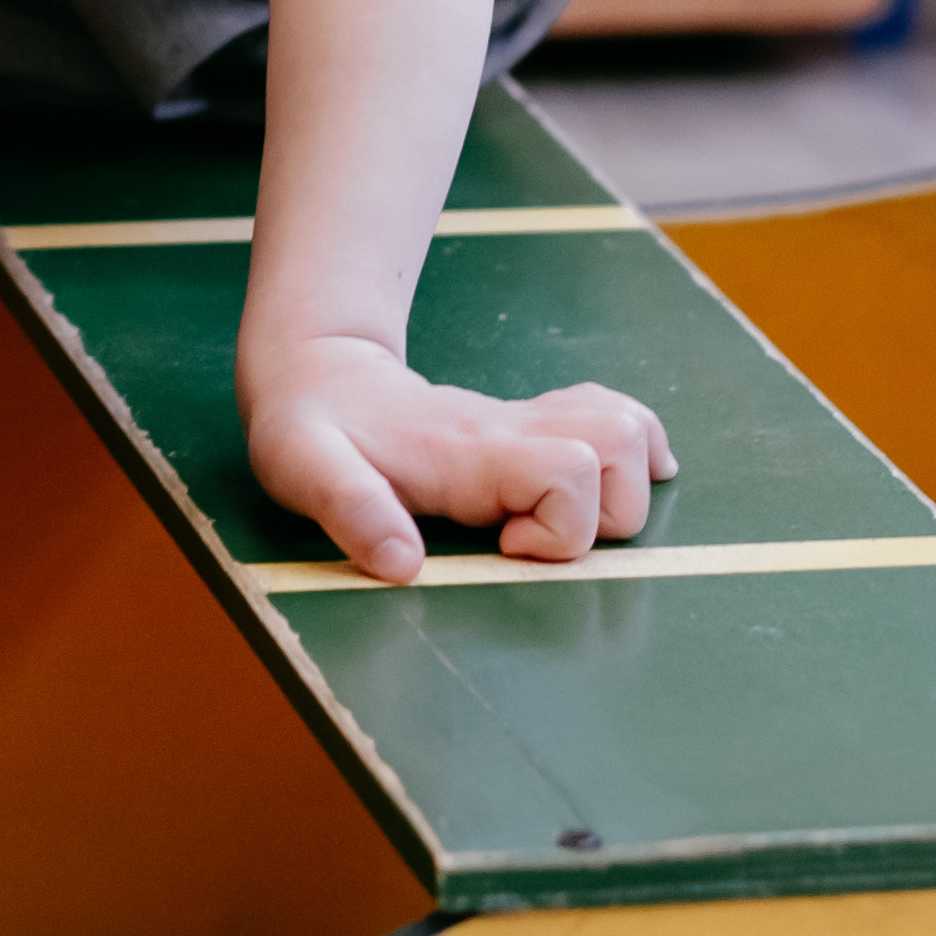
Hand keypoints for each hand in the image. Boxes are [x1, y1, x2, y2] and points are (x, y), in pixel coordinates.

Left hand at [241, 333, 677, 584]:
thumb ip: (351, 509)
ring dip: (626, 481)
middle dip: (608, 512)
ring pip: (624, 426)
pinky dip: (632, 453)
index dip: (560, 528)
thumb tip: (403, 565)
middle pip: (617, 444)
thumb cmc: (308, 427)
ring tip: (575, 520)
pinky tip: (620, 483)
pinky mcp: (525, 427)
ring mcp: (523, 424)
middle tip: (535, 538)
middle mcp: (510, 431)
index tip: (505, 547)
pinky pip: (607, 420)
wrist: (313, 370)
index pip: (569, 472)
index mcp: (470, 451)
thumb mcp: (304, 469)